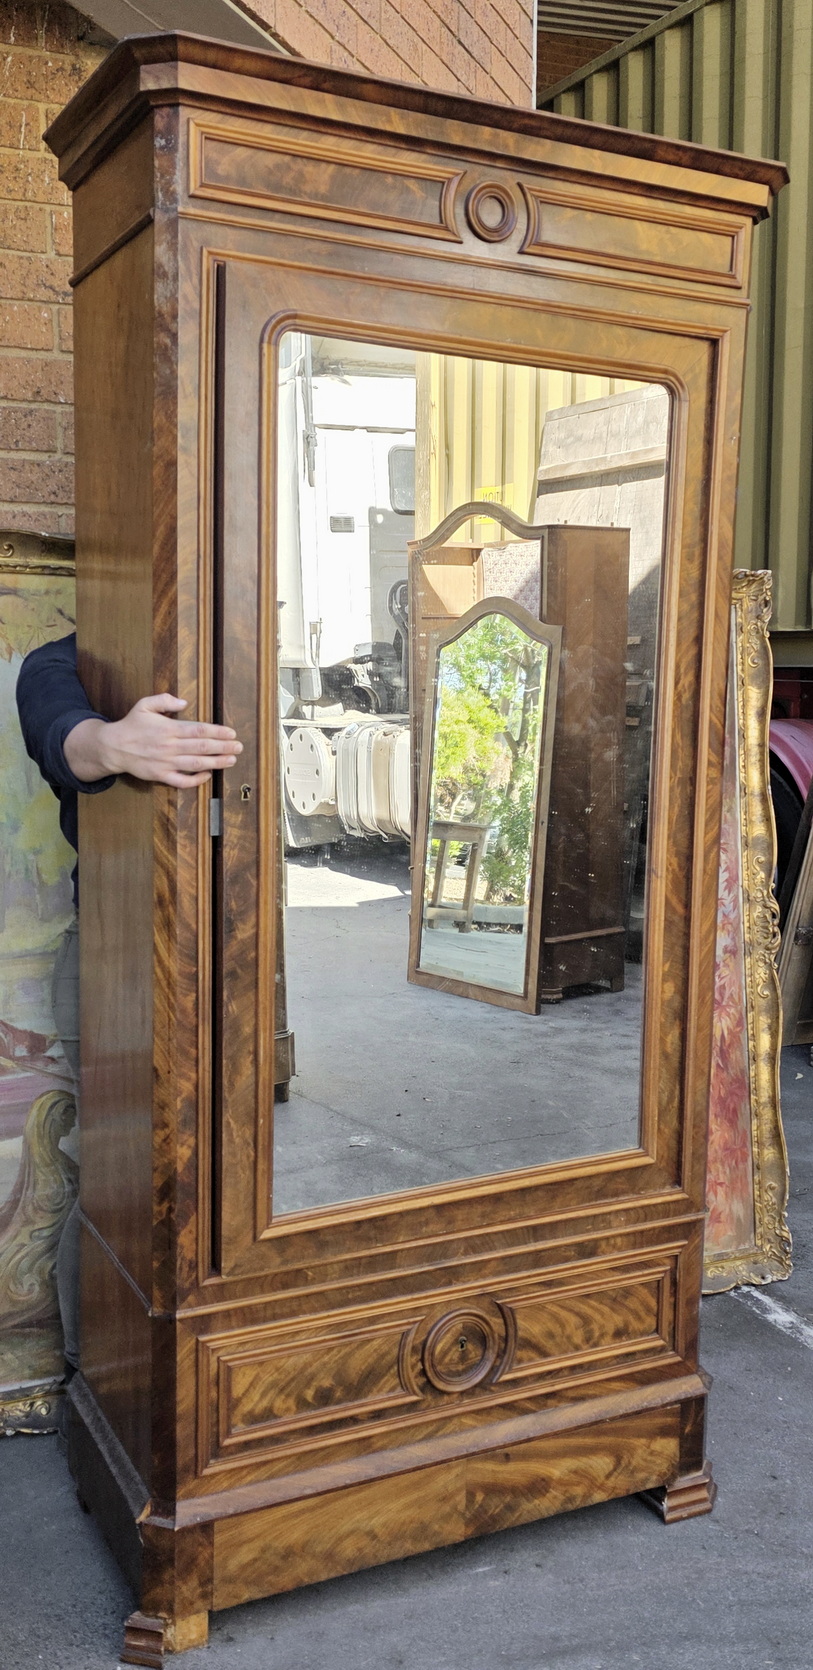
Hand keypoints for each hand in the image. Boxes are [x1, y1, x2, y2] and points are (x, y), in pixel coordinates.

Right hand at [64, 694, 242, 787]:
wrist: (113, 747)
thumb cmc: (132, 724)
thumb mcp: (144, 704)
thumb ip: (164, 700)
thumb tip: (184, 701)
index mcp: (168, 728)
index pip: (198, 730)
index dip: (217, 732)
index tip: (231, 733)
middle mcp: (169, 746)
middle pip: (201, 748)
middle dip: (223, 747)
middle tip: (239, 747)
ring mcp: (166, 763)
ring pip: (196, 764)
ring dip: (216, 763)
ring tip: (231, 760)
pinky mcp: (161, 776)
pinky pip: (182, 781)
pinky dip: (196, 780)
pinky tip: (208, 775)